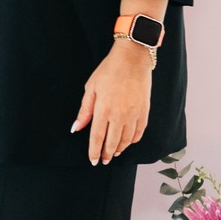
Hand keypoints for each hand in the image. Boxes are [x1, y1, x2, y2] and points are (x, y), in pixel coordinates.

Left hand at [72, 40, 151, 164]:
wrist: (132, 59)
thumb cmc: (109, 71)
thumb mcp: (91, 88)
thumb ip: (84, 111)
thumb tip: (76, 128)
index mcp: (104, 110)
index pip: (97, 138)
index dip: (94, 152)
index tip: (93, 160)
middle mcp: (119, 115)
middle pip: (112, 142)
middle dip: (106, 154)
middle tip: (103, 160)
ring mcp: (133, 115)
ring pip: (126, 140)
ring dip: (120, 149)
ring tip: (114, 153)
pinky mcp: (144, 112)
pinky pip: (139, 132)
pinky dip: (133, 140)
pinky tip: (128, 142)